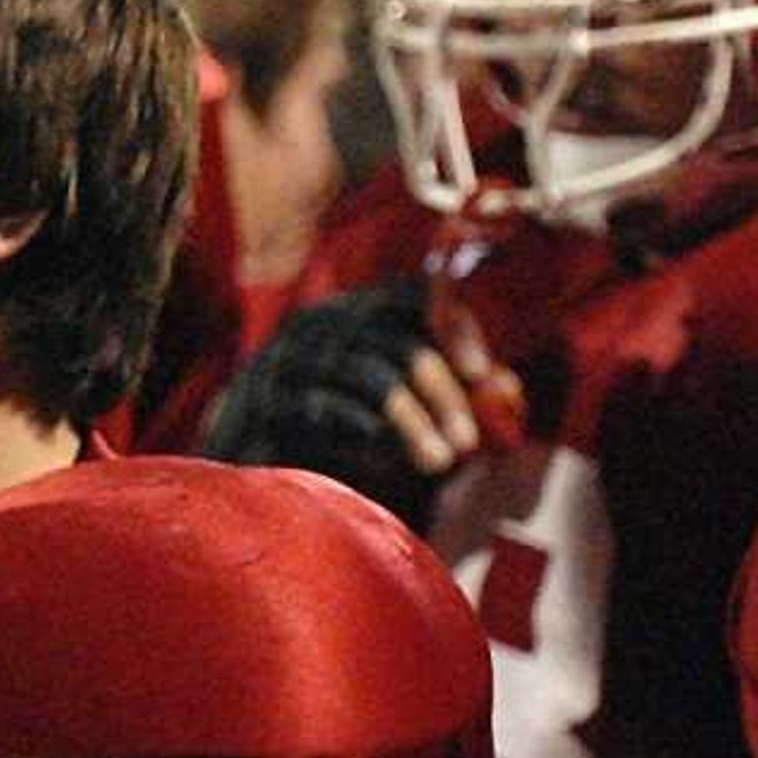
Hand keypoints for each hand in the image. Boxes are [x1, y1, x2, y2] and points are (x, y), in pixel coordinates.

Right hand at [201, 279, 525, 526]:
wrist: (249, 445)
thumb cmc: (340, 419)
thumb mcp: (402, 399)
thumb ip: (454, 390)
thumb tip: (509, 390)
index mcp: (358, 311)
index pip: (414, 296)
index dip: (453, 326)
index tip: (481, 374)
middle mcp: (324, 325)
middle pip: (398, 344)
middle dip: (442, 394)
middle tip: (468, 443)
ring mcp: (293, 359)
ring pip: (369, 378)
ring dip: (413, 422)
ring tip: (442, 462)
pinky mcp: (271, 399)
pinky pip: (327, 410)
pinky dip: (364, 432)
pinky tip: (386, 457)